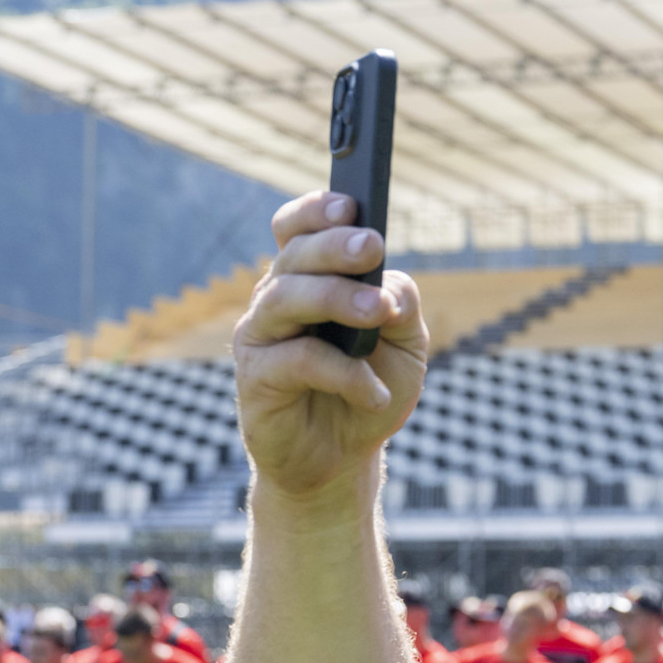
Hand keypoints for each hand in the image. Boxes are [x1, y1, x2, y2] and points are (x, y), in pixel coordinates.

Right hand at [233, 192, 428, 500]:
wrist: (342, 458)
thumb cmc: (370, 389)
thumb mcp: (405, 344)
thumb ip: (401, 304)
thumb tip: (388, 283)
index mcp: (309, 279)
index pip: (297, 229)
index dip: (316, 211)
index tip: (350, 204)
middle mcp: (277, 300)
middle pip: (295, 256)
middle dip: (334, 247)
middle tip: (372, 247)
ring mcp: (262, 337)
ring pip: (288, 298)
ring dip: (337, 299)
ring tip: (381, 313)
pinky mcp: (256, 378)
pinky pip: (297, 360)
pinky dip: (344, 374)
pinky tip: (374, 393)